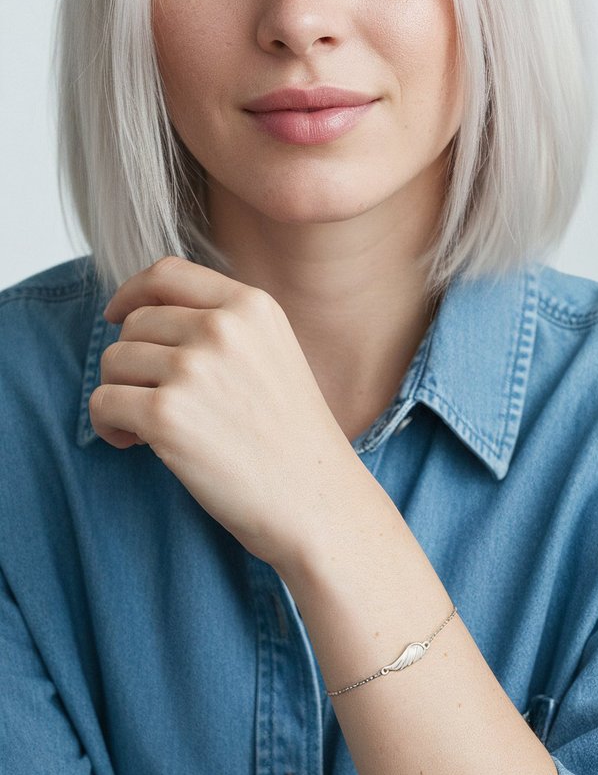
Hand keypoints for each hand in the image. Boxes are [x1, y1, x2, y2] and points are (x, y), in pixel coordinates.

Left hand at [89, 256, 363, 571]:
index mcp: (251, 307)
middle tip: (153, 401)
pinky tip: (132, 443)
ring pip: (113, 362)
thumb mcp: (275, 355)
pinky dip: (107, 425)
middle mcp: (221, 328)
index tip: (118, 315)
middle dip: (132, 362)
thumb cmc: (296, 441)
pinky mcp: (166, 415)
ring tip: (146, 427)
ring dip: (119, 394)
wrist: (317, 501)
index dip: (132, 292)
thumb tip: (145, 317)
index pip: (167, 273)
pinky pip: (103, 402)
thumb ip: (225, 327)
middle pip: (135, 323)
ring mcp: (193, 369)